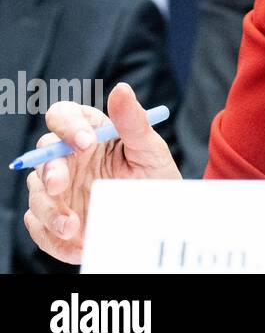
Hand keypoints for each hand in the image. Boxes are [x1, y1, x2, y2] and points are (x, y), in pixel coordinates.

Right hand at [23, 81, 180, 263]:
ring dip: (50, 210)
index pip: (63, 115)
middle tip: (61, 186)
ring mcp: (59, 189)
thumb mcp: (151, 150)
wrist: (159, 220)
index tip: (86, 141)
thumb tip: (121, 89)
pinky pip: (38, 225)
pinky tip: (75, 243)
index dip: (68, 125)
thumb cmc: (155, 178)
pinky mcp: (54, 218)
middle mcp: (68, 158)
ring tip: (74, 226)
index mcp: (89, 132)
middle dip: (50, 170)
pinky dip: (51, 236)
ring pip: (37, 192)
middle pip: (43, 155)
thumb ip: (134, 122)